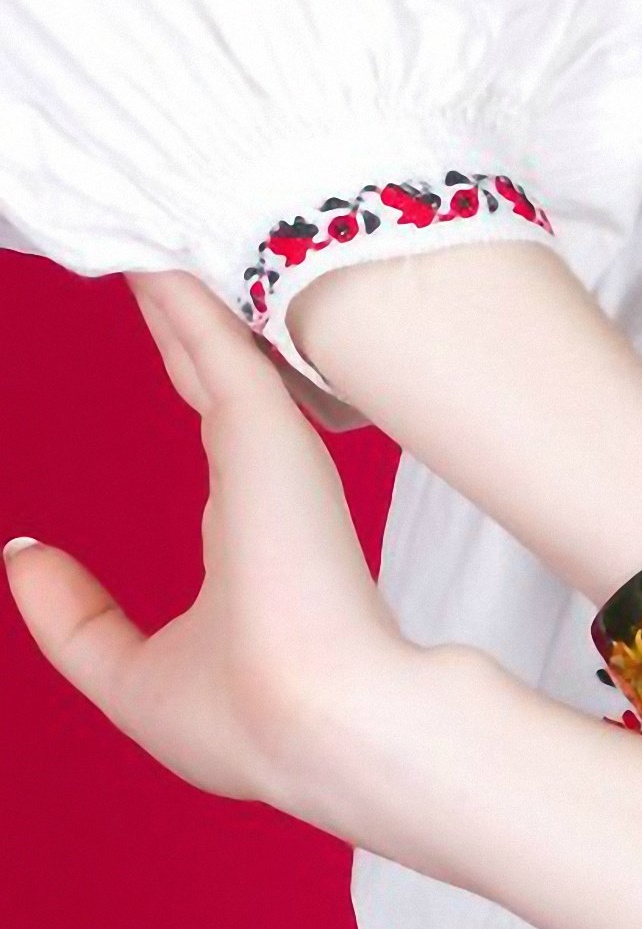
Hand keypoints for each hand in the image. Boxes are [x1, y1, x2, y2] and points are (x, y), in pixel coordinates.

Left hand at [4, 270, 418, 822]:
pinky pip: (207, 336)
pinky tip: (148, 246)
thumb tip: (18, 558)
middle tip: (153, 235)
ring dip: (181, 282)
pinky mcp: (265, 428)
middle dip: (183, 306)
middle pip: (214, 364)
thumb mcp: (129, 675)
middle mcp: (265, 477)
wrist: (324, 721)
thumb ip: (74, 619)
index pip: (213, 425)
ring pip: (214, 338)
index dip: (185, 362)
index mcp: (248, 535)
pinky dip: (178, 292)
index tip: (160, 314)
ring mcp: (270, 449)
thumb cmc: (245, 714)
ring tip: (151, 208)